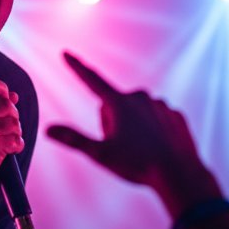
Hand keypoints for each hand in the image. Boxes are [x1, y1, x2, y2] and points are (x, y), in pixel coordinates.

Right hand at [0, 77, 23, 194]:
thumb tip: (14, 96)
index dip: (1, 89)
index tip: (4, 99)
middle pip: (6, 104)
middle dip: (13, 116)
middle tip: (7, 128)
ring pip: (14, 123)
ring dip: (15, 133)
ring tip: (5, 141)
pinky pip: (16, 140)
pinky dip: (16, 146)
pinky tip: (6, 151)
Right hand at [47, 52, 220, 215]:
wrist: (179, 174)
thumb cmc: (139, 165)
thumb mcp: (101, 154)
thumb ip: (73, 139)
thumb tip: (49, 130)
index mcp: (120, 103)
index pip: (91, 81)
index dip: (76, 68)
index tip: (66, 54)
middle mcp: (141, 97)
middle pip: (114, 105)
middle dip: (111, 121)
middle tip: (120, 145)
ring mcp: (160, 104)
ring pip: (136, 112)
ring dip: (132, 126)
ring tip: (140, 149)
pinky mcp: (175, 114)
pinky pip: (155, 118)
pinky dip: (152, 130)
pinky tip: (156, 147)